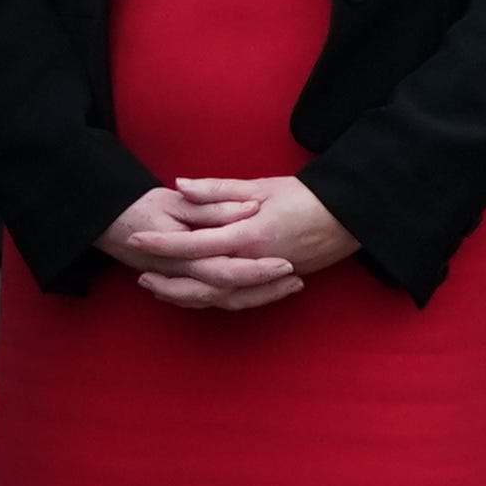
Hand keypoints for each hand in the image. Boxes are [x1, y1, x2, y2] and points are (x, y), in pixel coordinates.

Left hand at [132, 173, 352, 311]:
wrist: (348, 217)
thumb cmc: (304, 196)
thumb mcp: (260, 186)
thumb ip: (217, 190)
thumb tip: (180, 185)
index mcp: (247, 234)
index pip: (194, 243)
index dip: (163, 243)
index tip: (137, 240)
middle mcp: (253, 262)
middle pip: (200, 283)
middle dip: (168, 282)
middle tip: (140, 275)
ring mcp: (264, 277)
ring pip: (217, 297)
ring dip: (186, 296)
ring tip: (160, 289)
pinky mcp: (273, 284)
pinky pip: (237, 299)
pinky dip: (212, 300)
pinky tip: (196, 294)